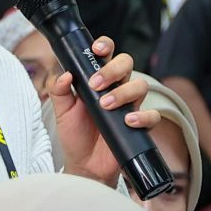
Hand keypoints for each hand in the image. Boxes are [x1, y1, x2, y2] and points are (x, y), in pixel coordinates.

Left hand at [48, 37, 156, 184]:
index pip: (107, 54)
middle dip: (113, 69)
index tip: (96, 49)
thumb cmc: (75, 134)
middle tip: (96, 85)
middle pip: (127, 63)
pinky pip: (152, 115)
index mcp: (99, 80)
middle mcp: (117, 88)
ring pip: (141, 85)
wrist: (84, 164)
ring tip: (106, 106)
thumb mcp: (61, 111)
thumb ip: (58, 91)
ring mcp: (129, 106)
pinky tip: (128, 121)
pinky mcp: (139, 125)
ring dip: (123, 92)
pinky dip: (142, 116)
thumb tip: (64, 74)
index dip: (105, 46)